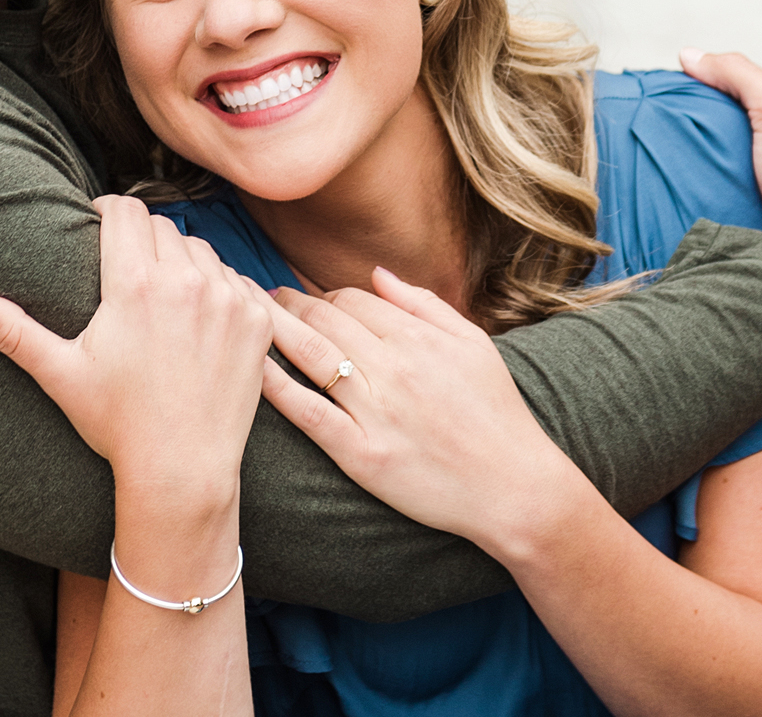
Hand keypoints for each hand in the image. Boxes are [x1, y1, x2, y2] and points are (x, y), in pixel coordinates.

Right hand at [0, 195, 273, 489]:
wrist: (183, 471)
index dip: (108, 211)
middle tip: (127, 265)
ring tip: (161, 293)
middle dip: (141, 238)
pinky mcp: (255, 320)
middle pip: (161, 226)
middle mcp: (187, 282)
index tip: (99, 223)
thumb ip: (13, 331)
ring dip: (181, 260)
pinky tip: (197, 317)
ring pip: (200, 249)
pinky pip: (234, 279)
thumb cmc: (117, 424)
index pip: (124, 211)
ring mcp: (227, 299)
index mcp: (136, 285)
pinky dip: (216, 288)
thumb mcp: (61, 374)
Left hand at [258, 267, 593, 556]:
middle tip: (255, 296)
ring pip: (311, 355)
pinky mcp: (363, 454)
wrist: (515, 487)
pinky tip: (250, 368)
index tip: (304, 298)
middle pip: (325, 319)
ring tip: (246, 316)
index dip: (322, 295)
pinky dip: (277, 387)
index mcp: (419, 338)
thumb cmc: (497, 414)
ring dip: (272, 328)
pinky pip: (310, 413)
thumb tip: (377, 273)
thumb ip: (424, 304)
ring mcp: (377, 412)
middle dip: (286, 302)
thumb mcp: (473, 344)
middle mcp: (395, 368)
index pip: (353, 300)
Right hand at [679, 48, 761, 334]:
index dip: (722, 114)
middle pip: (747, 167)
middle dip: (710, 163)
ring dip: (708, 204)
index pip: (759, 123)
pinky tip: (683, 232)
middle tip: (665, 159)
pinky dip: (712, 234)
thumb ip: (737, 75)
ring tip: (662, 199)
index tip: (680, 115)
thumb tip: (687, 55)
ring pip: (740, 207)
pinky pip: (737, 239)